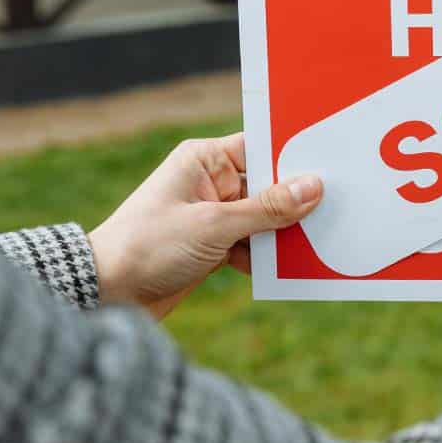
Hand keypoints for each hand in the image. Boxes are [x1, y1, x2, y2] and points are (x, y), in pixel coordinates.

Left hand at [88, 133, 321, 317]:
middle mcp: (210, 182)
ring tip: (318, 241)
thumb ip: (267, 208)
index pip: (261, 148)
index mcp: (205, 160)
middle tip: (336, 209)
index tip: (332, 166)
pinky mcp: (213, 245)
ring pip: (264, 218)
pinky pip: (253, 244)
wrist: (105, 294)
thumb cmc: (148, 246)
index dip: (294, 157)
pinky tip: (289, 267)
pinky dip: (268, 256)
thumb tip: (313, 186)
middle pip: (268, 185)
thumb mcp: (214, 225)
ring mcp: (213, 215)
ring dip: (283, 233)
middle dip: (295, 201)